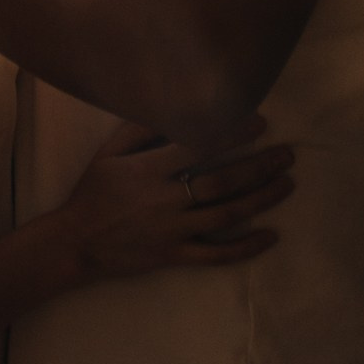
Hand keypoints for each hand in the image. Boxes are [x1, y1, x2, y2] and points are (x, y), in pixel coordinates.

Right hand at [58, 125, 293, 282]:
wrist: (76, 242)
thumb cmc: (93, 192)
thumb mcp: (108, 154)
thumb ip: (139, 130)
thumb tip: (172, 108)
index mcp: (149, 170)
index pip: (199, 146)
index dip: (232, 133)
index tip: (260, 123)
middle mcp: (166, 199)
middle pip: (223, 181)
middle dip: (259, 166)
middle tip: (287, 155)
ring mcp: (173, 230)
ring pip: (227, 214)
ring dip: (261, 198)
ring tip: (287, 184)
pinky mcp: (175, 256)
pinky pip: (216, 254)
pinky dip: (246, 247)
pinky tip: (271, 235)